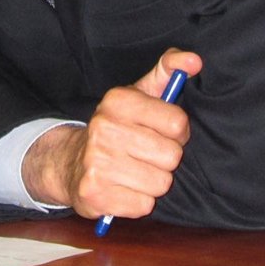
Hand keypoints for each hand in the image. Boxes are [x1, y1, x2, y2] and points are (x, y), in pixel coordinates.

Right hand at [21, 48, 201, 218]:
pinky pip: (144, 205)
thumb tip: (194, 60)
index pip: (177, 122)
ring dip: (153, 182)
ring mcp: (96, 161)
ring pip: (160, 183)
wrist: (70, 163)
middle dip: (165, 160)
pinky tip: (124, 188)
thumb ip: (168, 71)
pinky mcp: (95, 194)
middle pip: (172, 156)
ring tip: (134, 172)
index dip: (176, 132)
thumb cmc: (116, 129)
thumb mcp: (138, 94)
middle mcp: (104, 128)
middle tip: (146, 155)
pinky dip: (138, 201)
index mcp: (118, 100)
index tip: (160, 132)